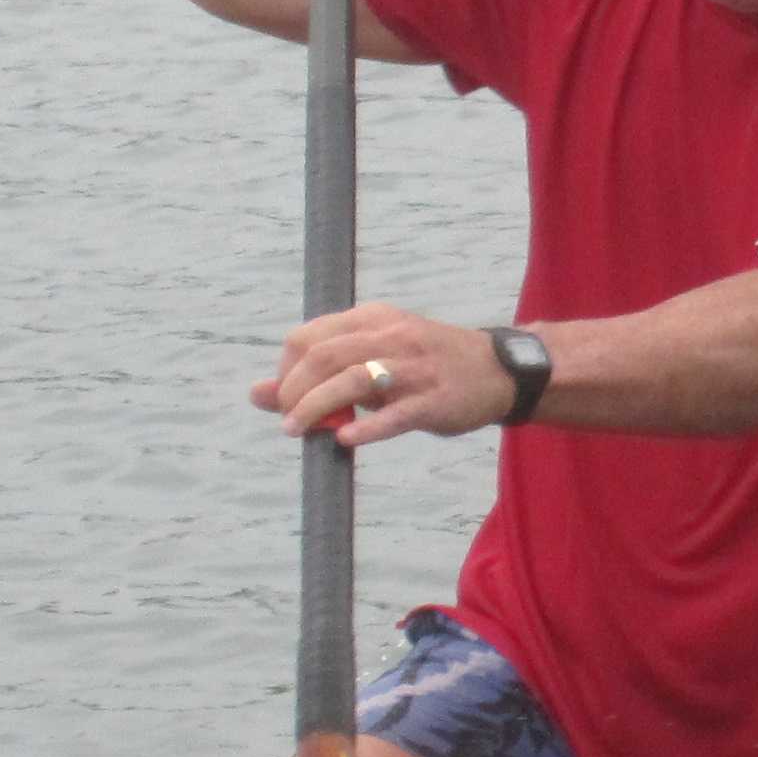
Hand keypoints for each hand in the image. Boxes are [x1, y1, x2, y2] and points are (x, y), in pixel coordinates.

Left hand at [254, 304, 508, 447]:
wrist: (501, 370)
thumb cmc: (427, 365)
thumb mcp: (375, 355)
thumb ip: (320, 373)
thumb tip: (256, 394)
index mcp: (374, 318)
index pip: (308, 337)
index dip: (285, 370)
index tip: (286, 397)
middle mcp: (393, 335)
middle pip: (324, 356)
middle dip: (294, 390)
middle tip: (288, 420)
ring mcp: (415, 367)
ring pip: (353, 379)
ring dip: (316, 407)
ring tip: (298, 431)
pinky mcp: (435, 400)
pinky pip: (394, 413)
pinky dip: (365, 426)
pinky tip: (345, 438)